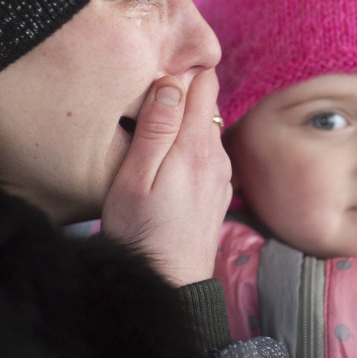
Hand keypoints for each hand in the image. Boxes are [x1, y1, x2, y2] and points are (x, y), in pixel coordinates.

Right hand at [101, 70, 231, 285]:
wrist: (168, 284)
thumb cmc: (140, 232)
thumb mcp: (135, 178)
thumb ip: (156, 128)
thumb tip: (173, 81)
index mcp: (196, 146)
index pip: (204, 83)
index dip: (181, 73)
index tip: (155, 79)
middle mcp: (217, 156)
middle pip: (207, 103)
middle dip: (182, 94)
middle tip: (146, 106)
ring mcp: (222, 174)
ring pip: (207, 127)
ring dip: (185, 122)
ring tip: (153, 134)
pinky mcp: (219, 190)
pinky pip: (209, 152)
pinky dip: (191, 147)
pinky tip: (169, 165)